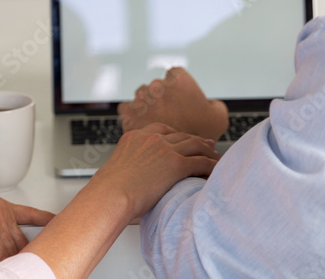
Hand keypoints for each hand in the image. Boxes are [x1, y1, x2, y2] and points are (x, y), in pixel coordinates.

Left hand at [0, 164, 54, 273]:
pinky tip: (54, 225)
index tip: (1, 277)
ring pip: (22, 239)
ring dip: (26, 253)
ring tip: (33, 266)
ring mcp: (1, 208)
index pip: (1, 258)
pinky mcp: (1, 206)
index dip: (2, 273)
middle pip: (15, 250)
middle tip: (15, 273)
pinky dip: (42, 220)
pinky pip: (27, 213)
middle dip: (15, 266)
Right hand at [91, 122, 219, 219]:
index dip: (176, 134)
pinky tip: (216, 169)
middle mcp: (151, 139)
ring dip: (207, 151)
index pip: (161, 129)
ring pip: (195, 146)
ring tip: (215, 157)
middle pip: (181, 135)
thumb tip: (130, 175)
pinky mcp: (176, 164)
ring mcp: (165, 149)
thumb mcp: (116, 168)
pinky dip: (211, 165)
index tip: (183, 139)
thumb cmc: (109, 190)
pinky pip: (201, 162)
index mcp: (135, 137)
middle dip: (196, 140)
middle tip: (207, 145)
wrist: (110, 195)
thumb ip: (128, 164)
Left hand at [118, 67, 228, 142]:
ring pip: (142, 96)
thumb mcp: (218, 118)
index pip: (175, 74)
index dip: (178, 87)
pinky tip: (142, 124)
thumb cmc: (199, 138)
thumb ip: (213, 104)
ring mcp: (141, 99)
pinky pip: (128, 108)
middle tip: (170, 114)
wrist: (175, 161)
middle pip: (158, 85)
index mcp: (179, 80)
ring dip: (147, 105)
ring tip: (156, 122)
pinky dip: (133, 115)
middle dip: (162, 97)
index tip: (180, 99)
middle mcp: (158, 86)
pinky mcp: (128, 113)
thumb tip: (208, 103)